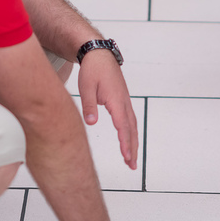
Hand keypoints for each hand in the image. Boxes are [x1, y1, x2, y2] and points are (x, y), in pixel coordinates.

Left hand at [77, 50, 139, 169]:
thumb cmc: (93, 70)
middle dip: (132, 148)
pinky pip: (129, 120)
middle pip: (132, 129)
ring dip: (133, 143)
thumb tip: (91, 122)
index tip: (126, 156)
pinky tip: (128, 141)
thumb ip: (89, 106)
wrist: (99, 55)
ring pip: (132, 126)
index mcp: (116, 100)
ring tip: (131, 159)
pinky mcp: (123, 100)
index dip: (125, 142)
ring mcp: (125, 101)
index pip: (123, 126)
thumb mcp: (86, 87)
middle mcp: (124, 102)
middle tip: (132, 165)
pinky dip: (130, 133)